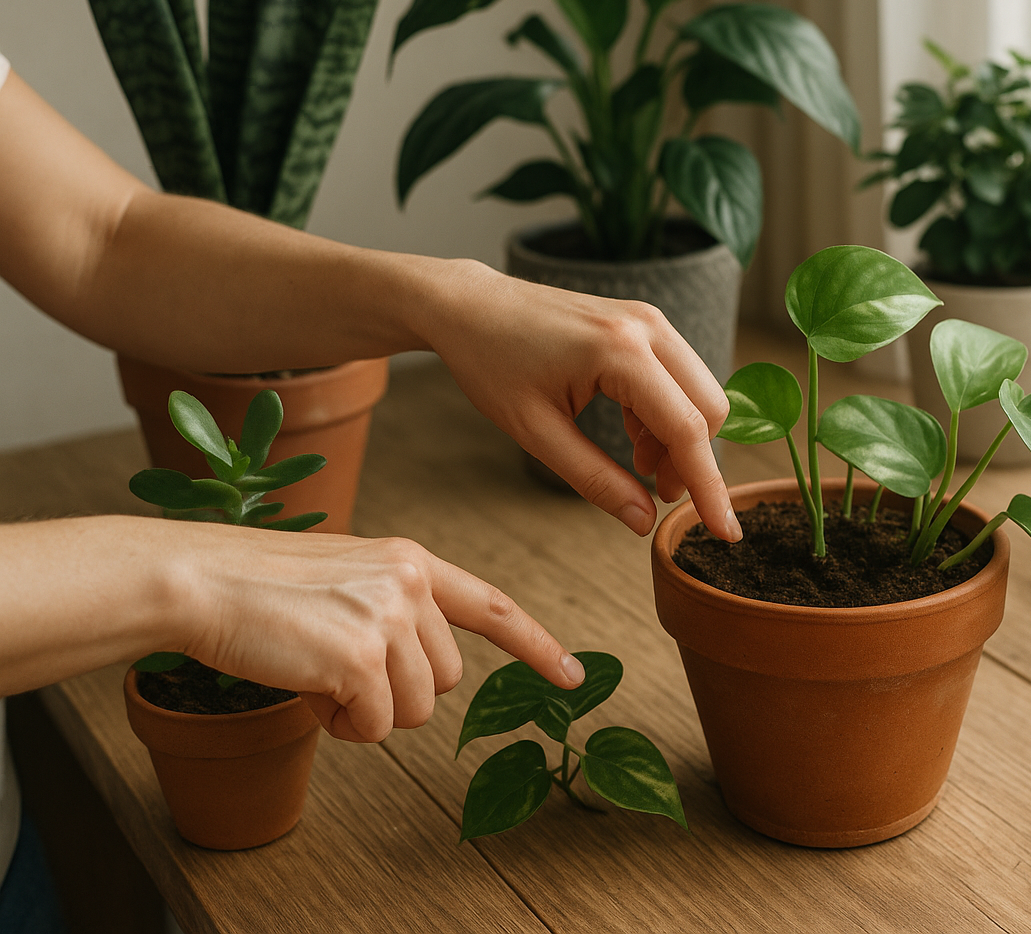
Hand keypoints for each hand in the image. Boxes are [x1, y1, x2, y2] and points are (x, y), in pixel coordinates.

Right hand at [167, 522, 581, 741]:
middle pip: (445, 680)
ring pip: (414, 710)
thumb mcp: (345, 580)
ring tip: (318, 675)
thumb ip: (393, 613)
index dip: (536, 645)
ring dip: (367, 712)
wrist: (200, 578)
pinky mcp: (360, 656)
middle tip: (337, 671)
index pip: (493, 606)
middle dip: (396, 694)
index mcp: (411, 560)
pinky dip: (340, 726)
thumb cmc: (259, 587)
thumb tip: (419, 682)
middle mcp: (410, 583)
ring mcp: (389, 618)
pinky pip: (373, 728)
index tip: (572, 676)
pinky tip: (306, 689)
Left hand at [422, 264, 740, 540]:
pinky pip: (681, 377)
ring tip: (639, 464)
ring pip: (700, 393)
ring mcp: (649, 319)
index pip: (686, 429)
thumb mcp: (536, 433)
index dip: (709, 486)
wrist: (471, 306)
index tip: (725, 532)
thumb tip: (644, 522)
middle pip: (708, 409)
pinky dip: (668, 414)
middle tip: (656, 493)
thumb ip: (594, 479)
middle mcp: (647, 327)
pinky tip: (634, 435)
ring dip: (680, 439)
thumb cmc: (492, 363)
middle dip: (693, 462)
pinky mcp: (644, 322)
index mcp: (619, 351)